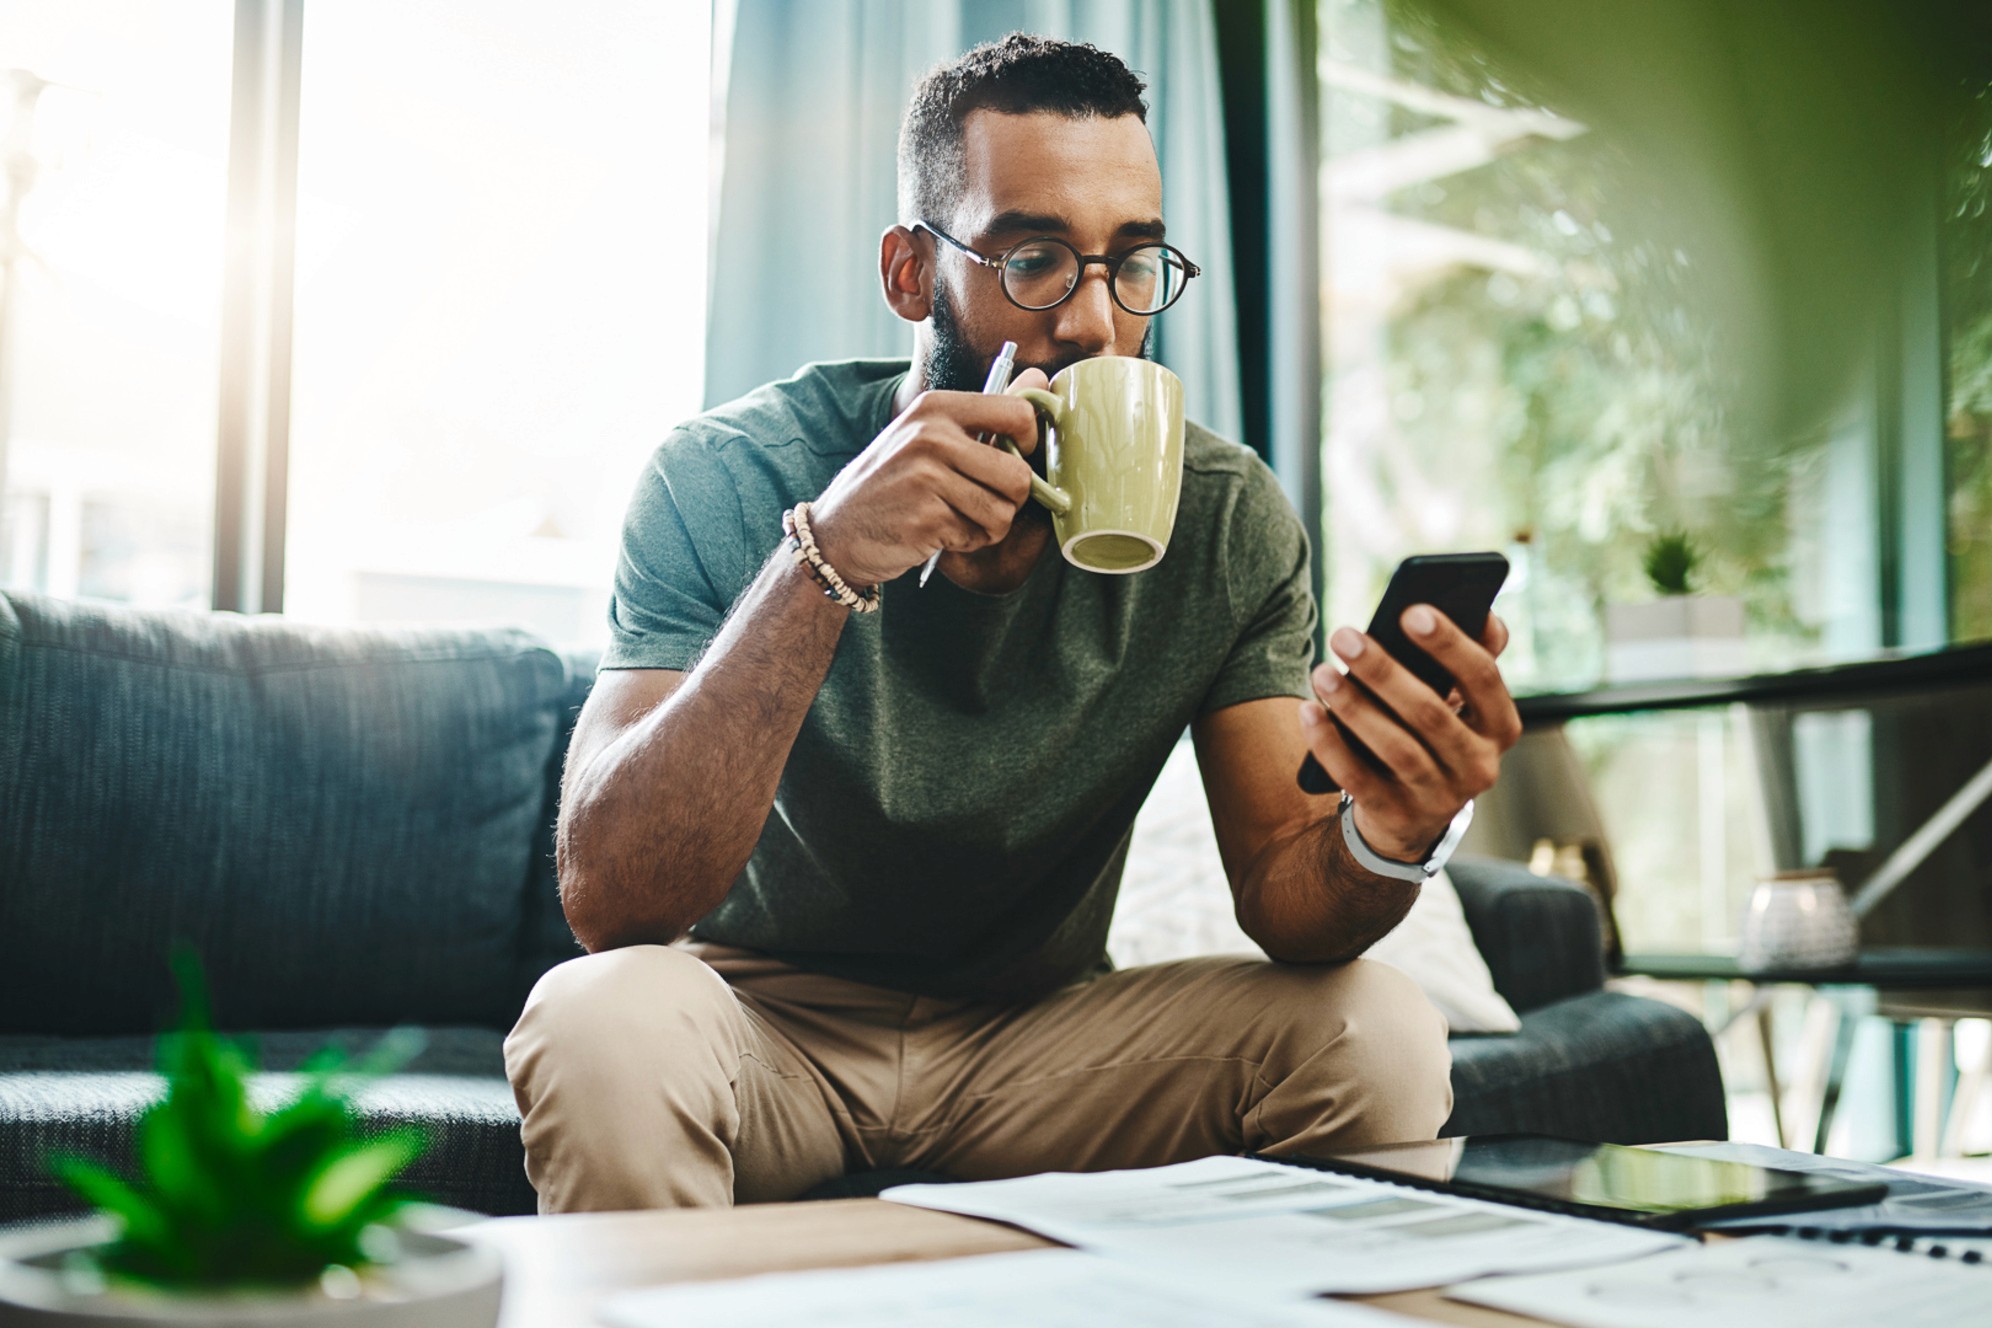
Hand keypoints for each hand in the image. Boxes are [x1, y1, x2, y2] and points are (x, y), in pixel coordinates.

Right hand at [807, 369, 1048, 586]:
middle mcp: (931, 436)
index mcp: (936, 407)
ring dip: (988, 526)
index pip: (1018, 413)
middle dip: (1011, 500)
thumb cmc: (892, 483)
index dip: (1030, 443)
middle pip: (1018, 475)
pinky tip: (938, 533)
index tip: (1014, 458)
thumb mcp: (928, 435)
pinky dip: (966, 542)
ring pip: (1003, 512)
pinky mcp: (925, 518)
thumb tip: (1040, 377)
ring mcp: (926, 478)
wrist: (837, 531)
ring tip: (957, 518)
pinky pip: (978, 536)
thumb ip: (985, 412)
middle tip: (984, 503)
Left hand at [1296, 608, 1521, 861]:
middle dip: (1384, 671)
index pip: (1483, 679)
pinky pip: (1358, 779)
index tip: (1410, 611)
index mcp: (1501, 727)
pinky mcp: (1398, 817)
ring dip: (1353, 706)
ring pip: (1395, 748)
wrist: (1410, 815)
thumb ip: (1473, 657)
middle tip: (1344, 635)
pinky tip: (1308, 711)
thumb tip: (1486, 612)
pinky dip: (1330, 744)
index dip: (1449, 644)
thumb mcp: (1460, 702)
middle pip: (1430, 713)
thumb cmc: (1433, 735)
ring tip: (1320, 672)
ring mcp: (1440, 798)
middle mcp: (1479, 766)